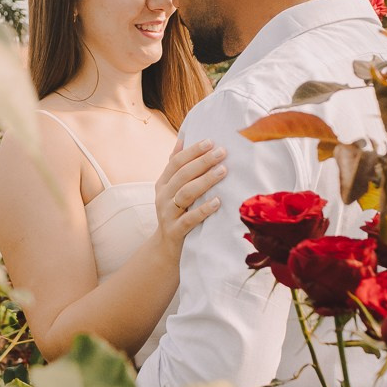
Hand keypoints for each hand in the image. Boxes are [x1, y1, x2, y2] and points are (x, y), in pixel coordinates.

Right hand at [154, 137, 226, 253]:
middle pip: (182, 175)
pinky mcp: (176, 231)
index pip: (176, 162)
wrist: (166, 247)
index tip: (210, 141)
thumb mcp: (172, 189)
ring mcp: (168, 214)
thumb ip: (176, 167)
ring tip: (223, 171)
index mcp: (163, 184)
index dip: (192, 151)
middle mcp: (163, 197)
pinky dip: (204, 209)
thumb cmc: (176, 212)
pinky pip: (190, 219)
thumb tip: (183, 139)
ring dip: (205, 181)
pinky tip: (218, 201)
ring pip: (186, 194)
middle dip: (202, 162)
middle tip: (221, 152)